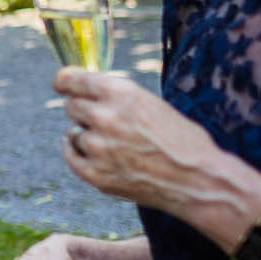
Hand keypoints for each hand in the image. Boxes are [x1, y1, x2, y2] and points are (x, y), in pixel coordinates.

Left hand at [54, 68, 222, 214]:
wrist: (199, 180)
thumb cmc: (182, 140)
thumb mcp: (151, 103)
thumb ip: (117, 97)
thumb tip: (86, 93)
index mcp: (121, 93)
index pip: (72, 79)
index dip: (64, 81)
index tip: (62, 84)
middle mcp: (105, 117)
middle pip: (71, 106)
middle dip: (84, 110)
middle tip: (104, 121)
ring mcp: (99, 148)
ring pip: (74, 133)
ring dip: (87, 136)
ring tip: (117, 145)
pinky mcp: (97, 175)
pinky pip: (72, 157)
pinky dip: (78, 153)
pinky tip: (93, 154)